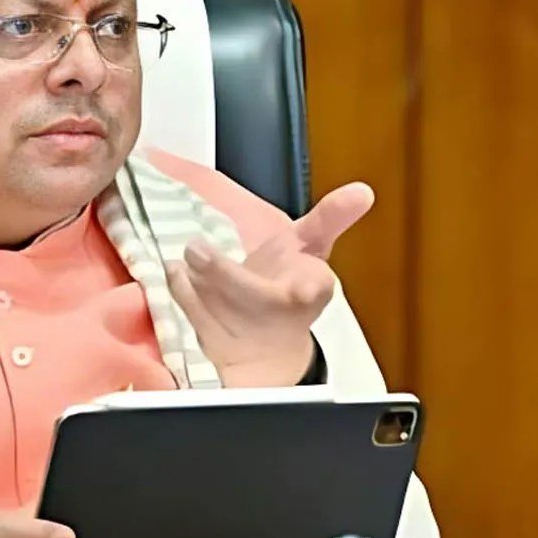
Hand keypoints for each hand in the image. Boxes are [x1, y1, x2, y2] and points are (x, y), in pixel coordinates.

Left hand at [168, 182, 373, 386]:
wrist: (270, 345)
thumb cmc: (290, 284)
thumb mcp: (313, 247)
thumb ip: (331, 217)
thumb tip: (362, 191)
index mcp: (311, 291)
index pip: (313, 290)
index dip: (307, 290)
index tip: (302, 289)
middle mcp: (279, 315)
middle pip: (255, 298)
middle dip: (224, 274)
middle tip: (197, 248)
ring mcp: (246, 334)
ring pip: (218, 308)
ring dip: (197, 284)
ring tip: (182, 259)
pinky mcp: (216, 344)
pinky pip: (194, 318)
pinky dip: (182, 294)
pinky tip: (174, 273)